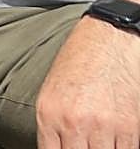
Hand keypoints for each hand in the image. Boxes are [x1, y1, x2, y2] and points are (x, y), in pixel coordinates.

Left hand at [36, 15, 139, 147]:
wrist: (108, 39)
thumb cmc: (77, 65)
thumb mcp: (51, 94)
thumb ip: (52, 128)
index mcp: (48, 115)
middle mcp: (73, 123)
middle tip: (83, 145)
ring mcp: (102, 127)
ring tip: (97, 143)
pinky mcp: (129, 126)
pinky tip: (113, 144)